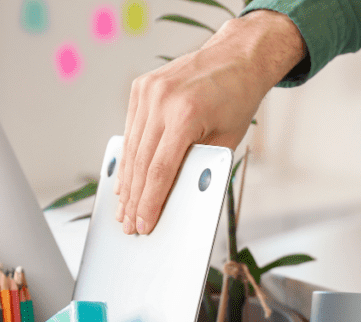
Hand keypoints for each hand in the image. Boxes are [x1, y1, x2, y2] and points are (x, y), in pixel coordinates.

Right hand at [116, 11, 305, 235]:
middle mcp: (162, 100)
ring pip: (132, 149)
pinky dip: (128, 158)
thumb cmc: (237, 100)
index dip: (149, 203)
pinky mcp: (141, 87)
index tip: (143, 225)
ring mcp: (148, 91)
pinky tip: (125, 180)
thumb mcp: (225, 141)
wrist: (237, 56)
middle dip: (134, 200)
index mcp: (186, 113)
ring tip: (123, 209)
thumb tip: (172, 200)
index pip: (160, 170)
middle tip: (129, 225)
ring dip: (127, 182)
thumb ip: (198, 167)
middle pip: (141, 163)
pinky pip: (131, 131)